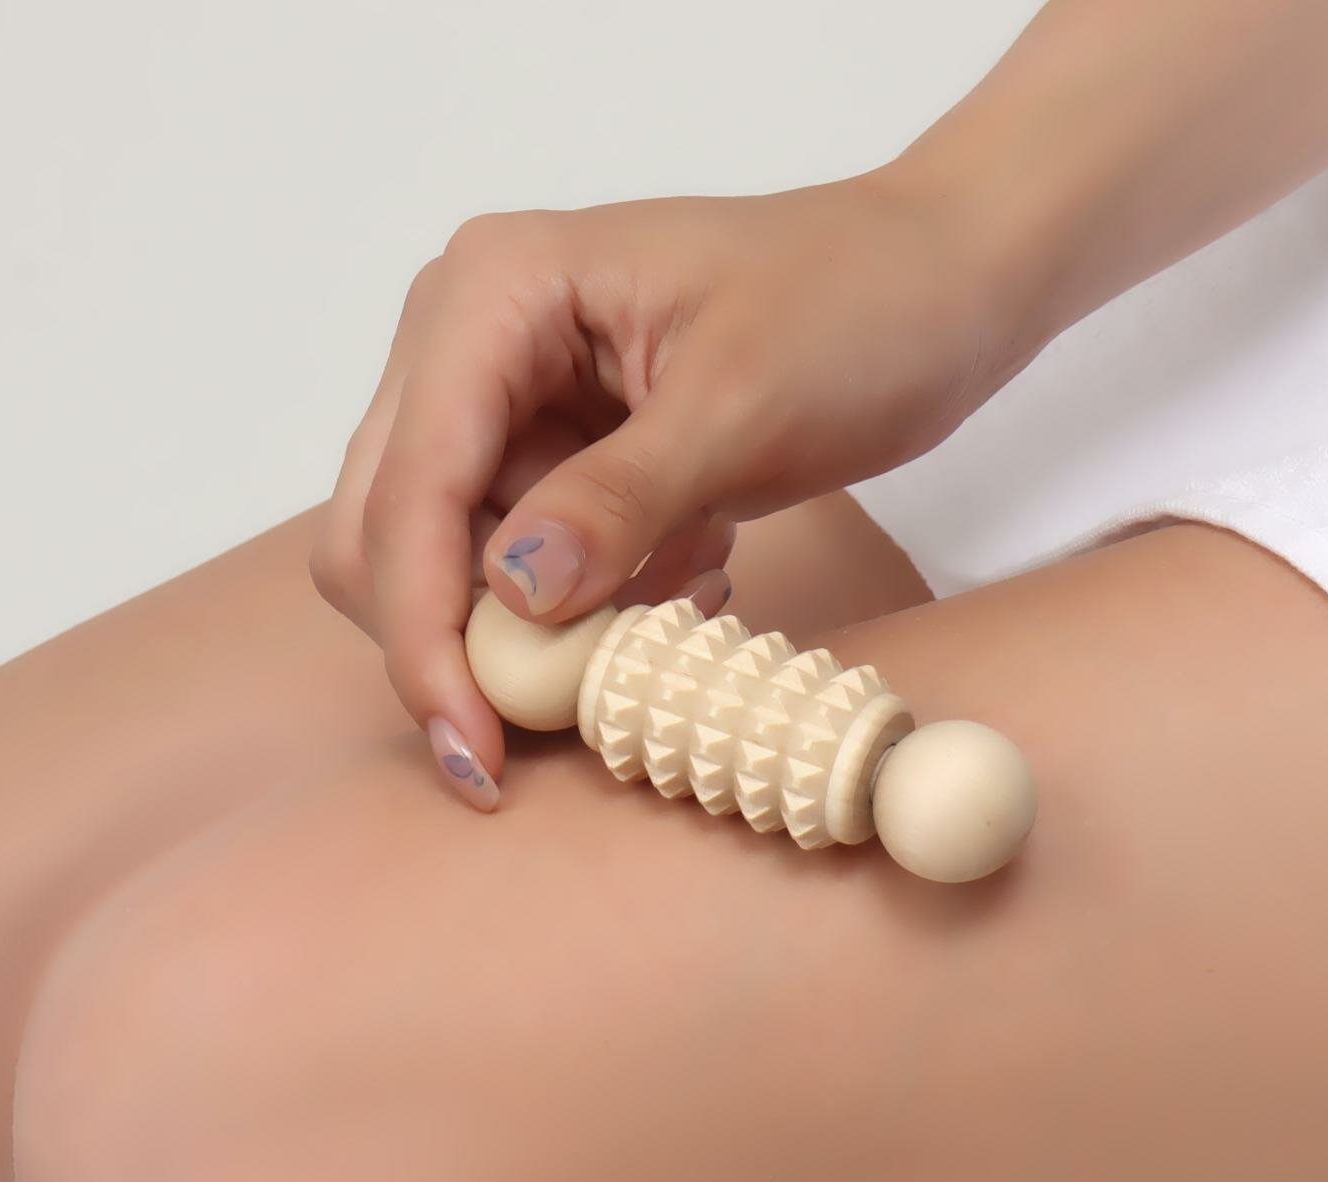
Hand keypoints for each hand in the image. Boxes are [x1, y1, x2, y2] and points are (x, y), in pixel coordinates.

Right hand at [310, 171, 1021, 804]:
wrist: (937, 287)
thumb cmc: (858, 304)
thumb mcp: (742, 407)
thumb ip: (619, 501)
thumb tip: (510, 597)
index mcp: (496, 291)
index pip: (407, 486)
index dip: (424, 631)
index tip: (471, 748)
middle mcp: (473, 340)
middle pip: (389, 528)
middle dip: (454, 639)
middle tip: (548, 722)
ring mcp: (513, 400)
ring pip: (456, 560)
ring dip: (535, 627)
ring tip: (667, 609)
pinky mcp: (560, 454)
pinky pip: (529, 565)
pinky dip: (590, 605)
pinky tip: (688, 575)